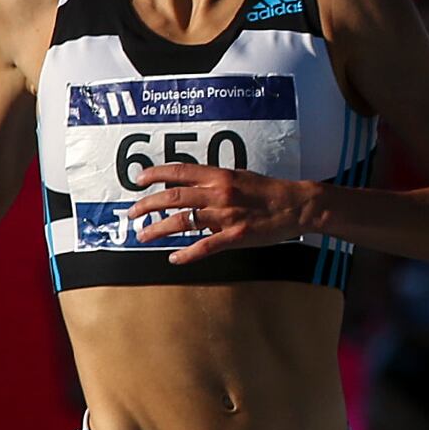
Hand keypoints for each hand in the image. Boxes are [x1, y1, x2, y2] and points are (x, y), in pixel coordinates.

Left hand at [128, 161, 324, 263]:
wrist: (296, 206)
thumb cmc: (269, 192)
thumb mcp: (240, 177)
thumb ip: (215, 181)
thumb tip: (192, 185)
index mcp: (219, 175)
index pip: (178, 171)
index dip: (154, 174)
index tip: (138, 180)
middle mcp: (218, 193)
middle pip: (172, 197)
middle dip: (147, 205)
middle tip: (132, 213)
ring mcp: (225, 216)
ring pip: (182, 222)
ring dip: (158, 229)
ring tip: (143, 235)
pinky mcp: (234, 236)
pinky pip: (204, 247)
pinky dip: (186, 254)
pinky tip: (173, 258)